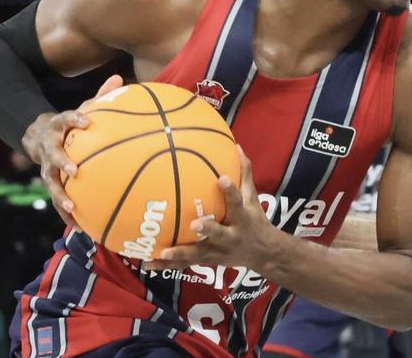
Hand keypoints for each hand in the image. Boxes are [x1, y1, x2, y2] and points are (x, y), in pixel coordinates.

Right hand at [22, 74, 124, 228]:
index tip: (87, 121)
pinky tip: (80, 226)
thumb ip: (100, 96)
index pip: (68, 118)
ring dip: (60, 194)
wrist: (37, 135)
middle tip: (74, 171)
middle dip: (62, 163)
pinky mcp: (50, 182)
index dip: (76, 118)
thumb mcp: (81, 107)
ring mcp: (47, 166)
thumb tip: (120, 77)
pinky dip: (66, 213)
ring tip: (72, 206)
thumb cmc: (70, 123)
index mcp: (60, 126)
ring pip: (51, 182)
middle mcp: (51, 147)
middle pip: (53, 156)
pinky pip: (57, 199)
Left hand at [145, 146, 272, 271]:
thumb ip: (245, 174)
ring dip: (180, 253)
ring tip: (163, 251)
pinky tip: (148, 264)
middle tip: (194, 224)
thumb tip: (237, 146)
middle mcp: (231, 236)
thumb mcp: (253, 198)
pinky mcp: (207, 261)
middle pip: (219, 234)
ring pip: (198, 254)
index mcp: (242, 218)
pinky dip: (167, 265)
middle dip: (208, 230)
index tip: (222, 178)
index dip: (231, 191)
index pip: (237, 202)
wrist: (263, 253)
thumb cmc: (254, 220)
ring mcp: (218, 251)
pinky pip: (186, 264)